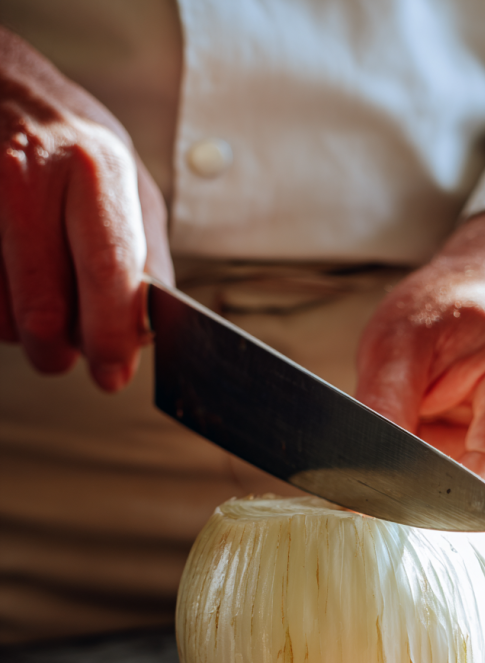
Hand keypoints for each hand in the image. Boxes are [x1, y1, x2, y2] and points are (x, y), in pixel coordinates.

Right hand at [0, 27, 172, 390]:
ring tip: (35, 295)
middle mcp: (27, 173)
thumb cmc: (66, 141)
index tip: (113, 375)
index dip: (110, 336)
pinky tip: (6, 282)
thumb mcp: (126, 180)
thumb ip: (145, 254)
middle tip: (67, 353)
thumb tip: (148, 329)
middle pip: (43, 310)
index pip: (106, 271)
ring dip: (21, 330)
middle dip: (58, 352)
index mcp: (93, 167)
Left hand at [356, 210, 484, 514]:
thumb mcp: (395, 343)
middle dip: (446, 501)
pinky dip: (464, 489)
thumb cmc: (443, 312)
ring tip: (429, 444)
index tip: (396, 507)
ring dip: (455, 495)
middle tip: (395, 478)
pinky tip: (445, 454)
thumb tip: (367, 476)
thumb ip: (383, 407)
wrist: (484, 295)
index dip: (448, 502)